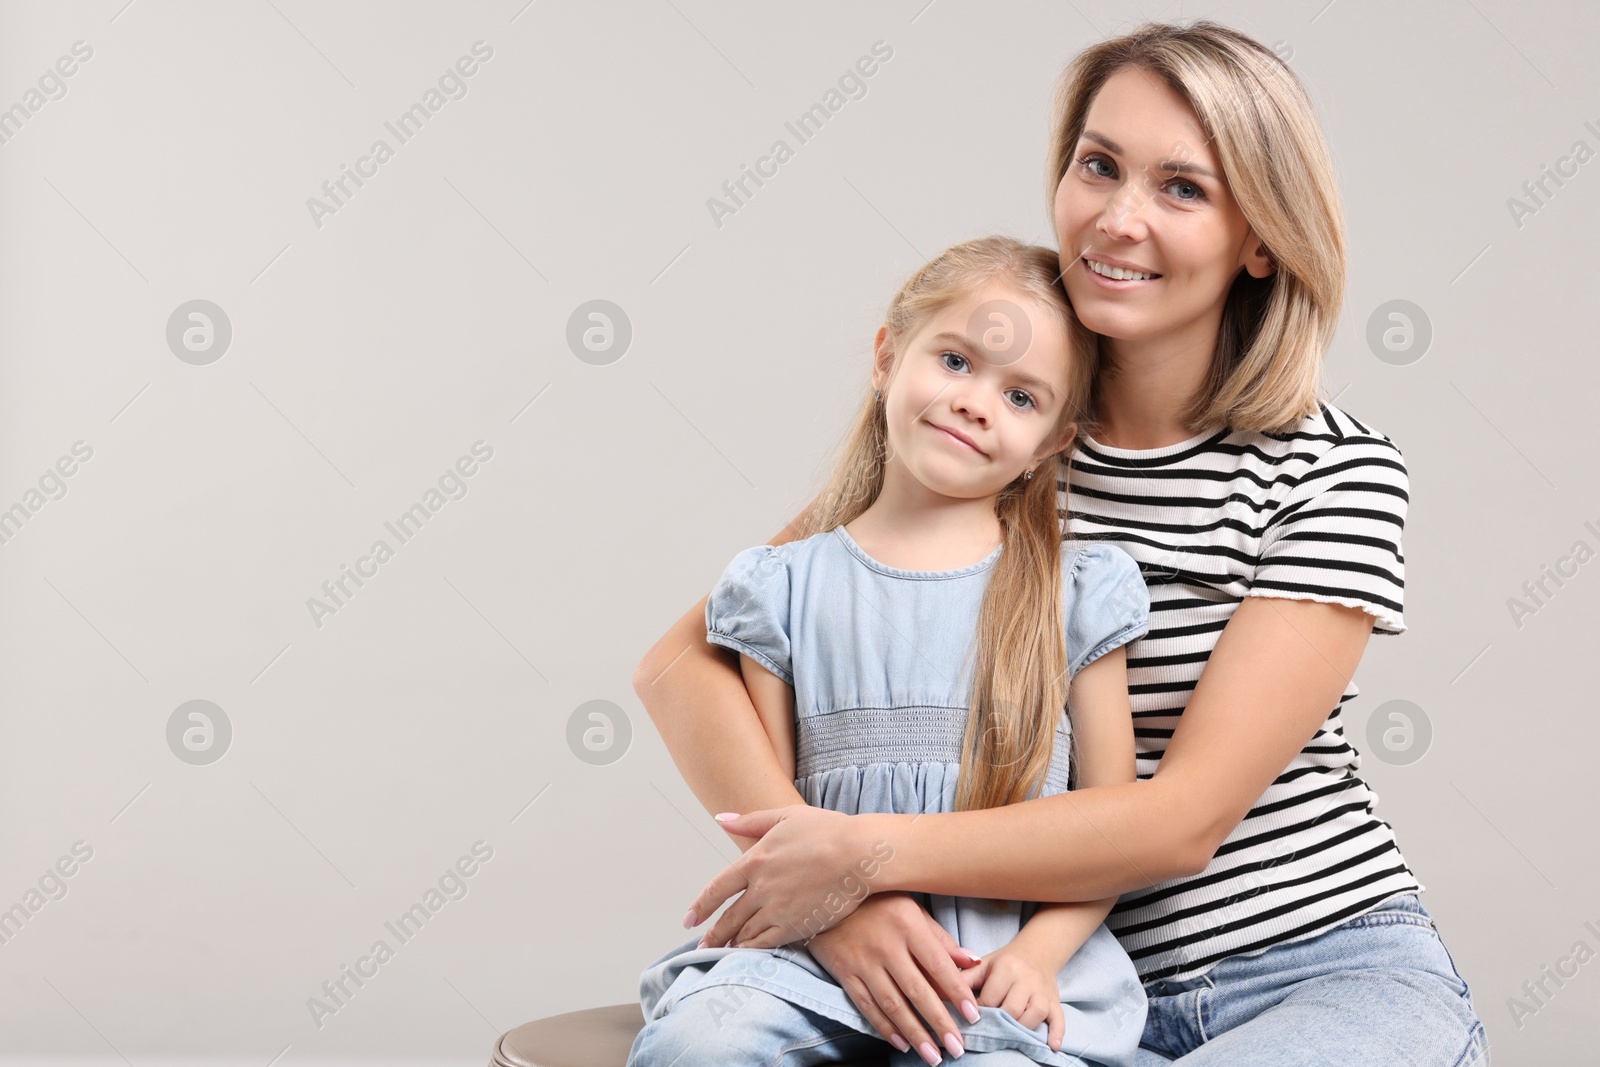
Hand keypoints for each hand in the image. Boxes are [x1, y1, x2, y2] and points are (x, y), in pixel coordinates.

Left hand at [684, 806, 889, 949]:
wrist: (859, 854)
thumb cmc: (827, 830)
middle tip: (701, 947)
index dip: (701, 905)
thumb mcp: (785, 816)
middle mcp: (761, 888)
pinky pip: (767, 943)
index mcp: (755, 860)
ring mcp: (778, 909)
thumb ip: (750, 821)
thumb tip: (720, 818)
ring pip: (746, 933)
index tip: (689, 919)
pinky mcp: (797, 926)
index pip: (718, 888)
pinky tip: (747, 955)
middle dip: (713, 934)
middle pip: (729, 918)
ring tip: (721, 954)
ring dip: (731, 945)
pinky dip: (753, 950)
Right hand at [804, 892, 984, 1065]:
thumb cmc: (878, 902)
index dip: (957, 992)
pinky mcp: (844, 972)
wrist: (827, 896)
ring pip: (892, 1005)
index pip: (938, 964)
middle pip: (917, 991)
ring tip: (932, 1056)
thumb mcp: (912, 910)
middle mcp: (886, 945)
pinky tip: (901, 1043)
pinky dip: (884, 1028)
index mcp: (907, 924)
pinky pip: (867, 1006)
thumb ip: (940, 939)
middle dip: (939, 1023)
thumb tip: (972, 962)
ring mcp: (862, 960)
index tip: (973, 1016)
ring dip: (915, 1033)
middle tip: (957, 1048)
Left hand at [961, 943, 1065, 1051]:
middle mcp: (1026, 979)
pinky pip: (1059, 1019)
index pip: (990, 997)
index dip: (979, 1012)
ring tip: (1009, 1037)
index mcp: (1006, 968)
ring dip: (1022, 1029)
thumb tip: (938, 995)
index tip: (971, 1021)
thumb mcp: (981, 965)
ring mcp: (1043, 992)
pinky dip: (1057, 1033)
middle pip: (1012, 1009)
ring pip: (1035, 1014)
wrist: (1037, 952)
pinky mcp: (1055, 1002)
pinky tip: (1051, 1046)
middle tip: (988, 1032)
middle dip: (999, 1023)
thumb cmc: (1004, 963)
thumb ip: (962, 979)